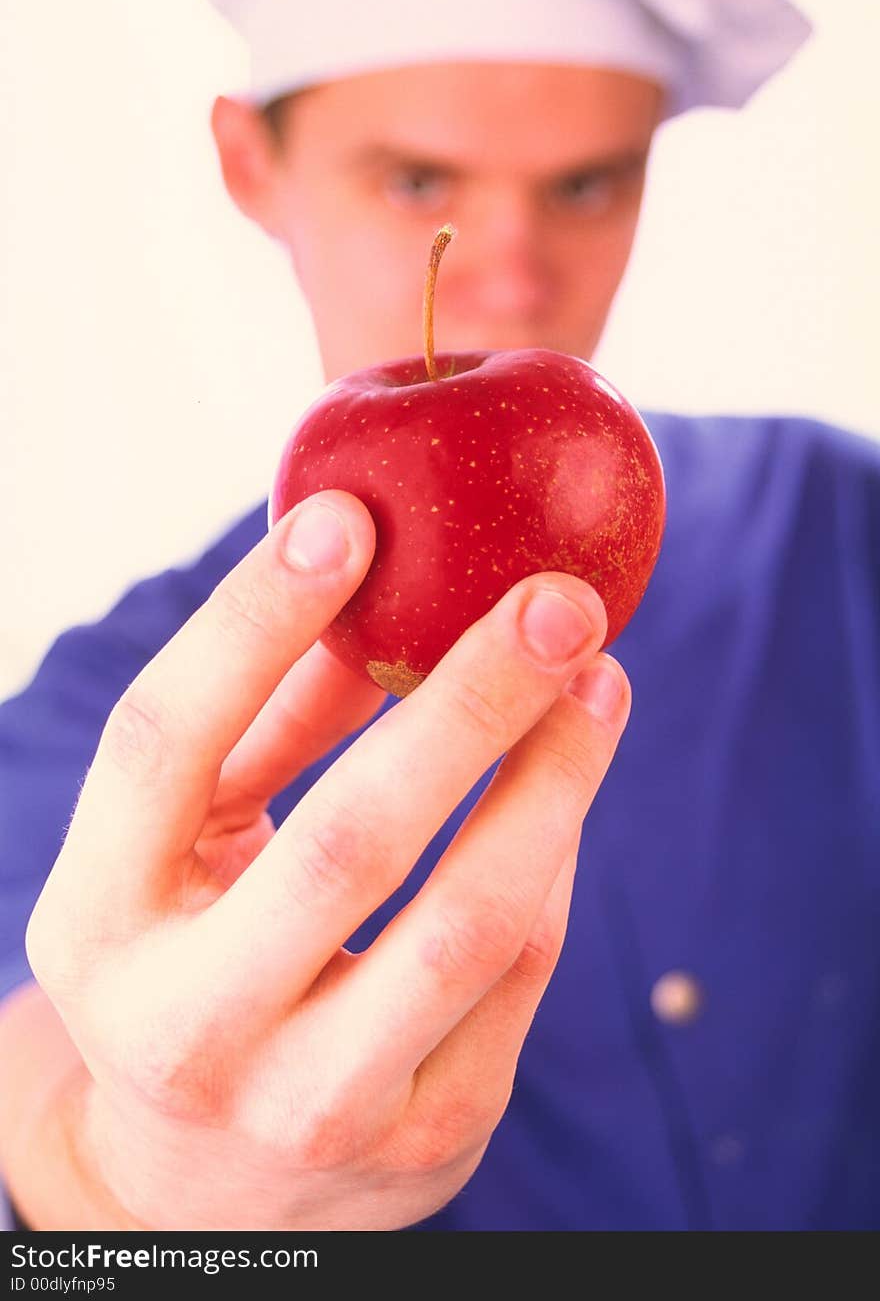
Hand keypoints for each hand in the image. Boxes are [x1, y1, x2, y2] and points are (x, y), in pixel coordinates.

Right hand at [25, 489, 629, 1230]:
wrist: (211, 1183)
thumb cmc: (194, 960)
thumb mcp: (185, 847)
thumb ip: (267, 720)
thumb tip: (381, 588)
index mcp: (100, 924)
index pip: (162, 745)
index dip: (252, 622)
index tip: (350, 517)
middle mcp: (190, 1028)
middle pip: (350, 838)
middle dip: (472, 701)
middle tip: (556, 599)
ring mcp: (315, 1100)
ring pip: (472, 918)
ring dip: (555, 775)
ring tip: (598, 675)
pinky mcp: (428, 1138)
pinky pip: (522, 968)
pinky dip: (552, 853)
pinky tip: (565, 777)